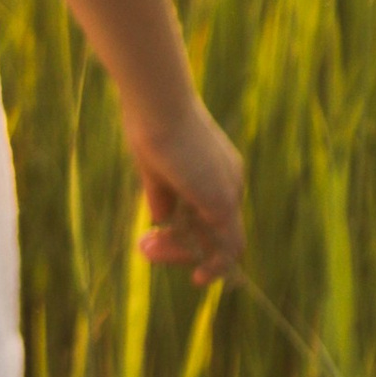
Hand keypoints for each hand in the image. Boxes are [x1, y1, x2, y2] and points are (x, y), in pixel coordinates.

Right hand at [125, 92, 245, 285]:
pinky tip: (194, 273)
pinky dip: (212, 265)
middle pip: (213, 230)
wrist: (158, 103)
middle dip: (179, 246)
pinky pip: (227, 249)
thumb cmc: (151, 122)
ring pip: (219, 243)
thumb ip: (162, 193)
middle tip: (146, 250)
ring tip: (149, 254)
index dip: (182, 229)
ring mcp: (229, 191)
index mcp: (215, 167)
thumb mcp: (155, 165)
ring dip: (184, 255)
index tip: (153, 236)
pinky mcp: (224, 203)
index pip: (207, 211)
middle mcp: (229, 180)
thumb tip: (161, 219)